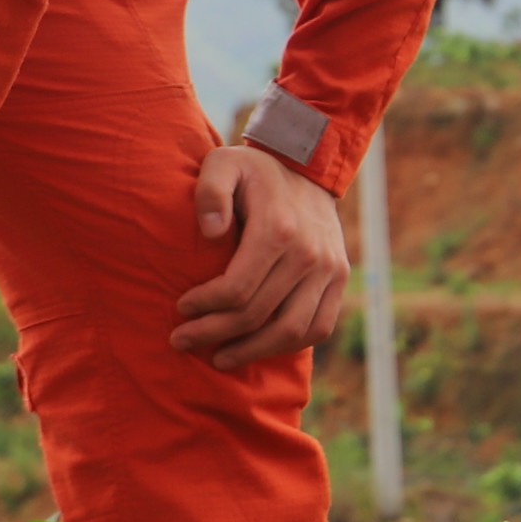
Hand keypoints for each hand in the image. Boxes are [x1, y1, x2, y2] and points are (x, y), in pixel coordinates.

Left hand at [175, 141, 347, 367]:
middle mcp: (309, 254)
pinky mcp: (339, 280)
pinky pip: (318, 328)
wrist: (307, 170)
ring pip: (291, 331)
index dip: (205, 307)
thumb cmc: (254, 172)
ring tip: (219, 357)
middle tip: (182, 340)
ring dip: (252, 351)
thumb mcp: (223, 163)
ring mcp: (330, 269)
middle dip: (214, 333)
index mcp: (278, 229)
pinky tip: (258, 348)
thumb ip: (210, 190)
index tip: (181, 309)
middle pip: (258, 314)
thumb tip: (210, 232)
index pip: (237, 289)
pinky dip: (287, 346)